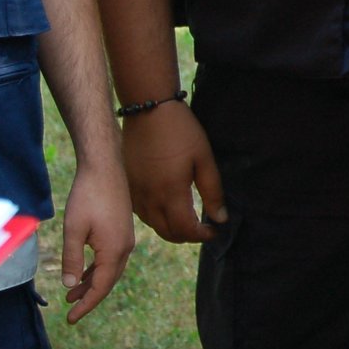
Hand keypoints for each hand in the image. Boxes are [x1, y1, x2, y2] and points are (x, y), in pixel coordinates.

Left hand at [58, 158, 133, 323]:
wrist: (106, 167)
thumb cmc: (88, 196)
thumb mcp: (73, 230)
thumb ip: (72, 259)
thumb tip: (71, 285)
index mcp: (115, 249)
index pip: (102, 286)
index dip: (86, 304)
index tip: (71, 318)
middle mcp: (125, 246)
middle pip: (109, 281)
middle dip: (90, 297)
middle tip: (70, 312)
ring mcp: (126, 237)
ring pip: (111, 269)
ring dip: (93, 283)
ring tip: (72, 294)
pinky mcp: (122, 230)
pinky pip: (111, 257)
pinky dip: (98, 269)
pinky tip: (85, 271)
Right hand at [119, 101, 225, 243]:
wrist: (148, 111)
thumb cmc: (181, 132)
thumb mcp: (204, 159)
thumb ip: (213, 192)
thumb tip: (221, 219)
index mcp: (170, 192)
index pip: (185, 229)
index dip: (202, 236)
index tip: (215, 231)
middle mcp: (148, 198)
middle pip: (167, 233)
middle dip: (187, 236)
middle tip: (203, 229)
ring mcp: (134, 193)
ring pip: (153, 225)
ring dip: (171, 230)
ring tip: (188, 221)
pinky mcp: (127, 186)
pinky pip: (140, 214)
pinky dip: (156, 219)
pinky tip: (167, 210)